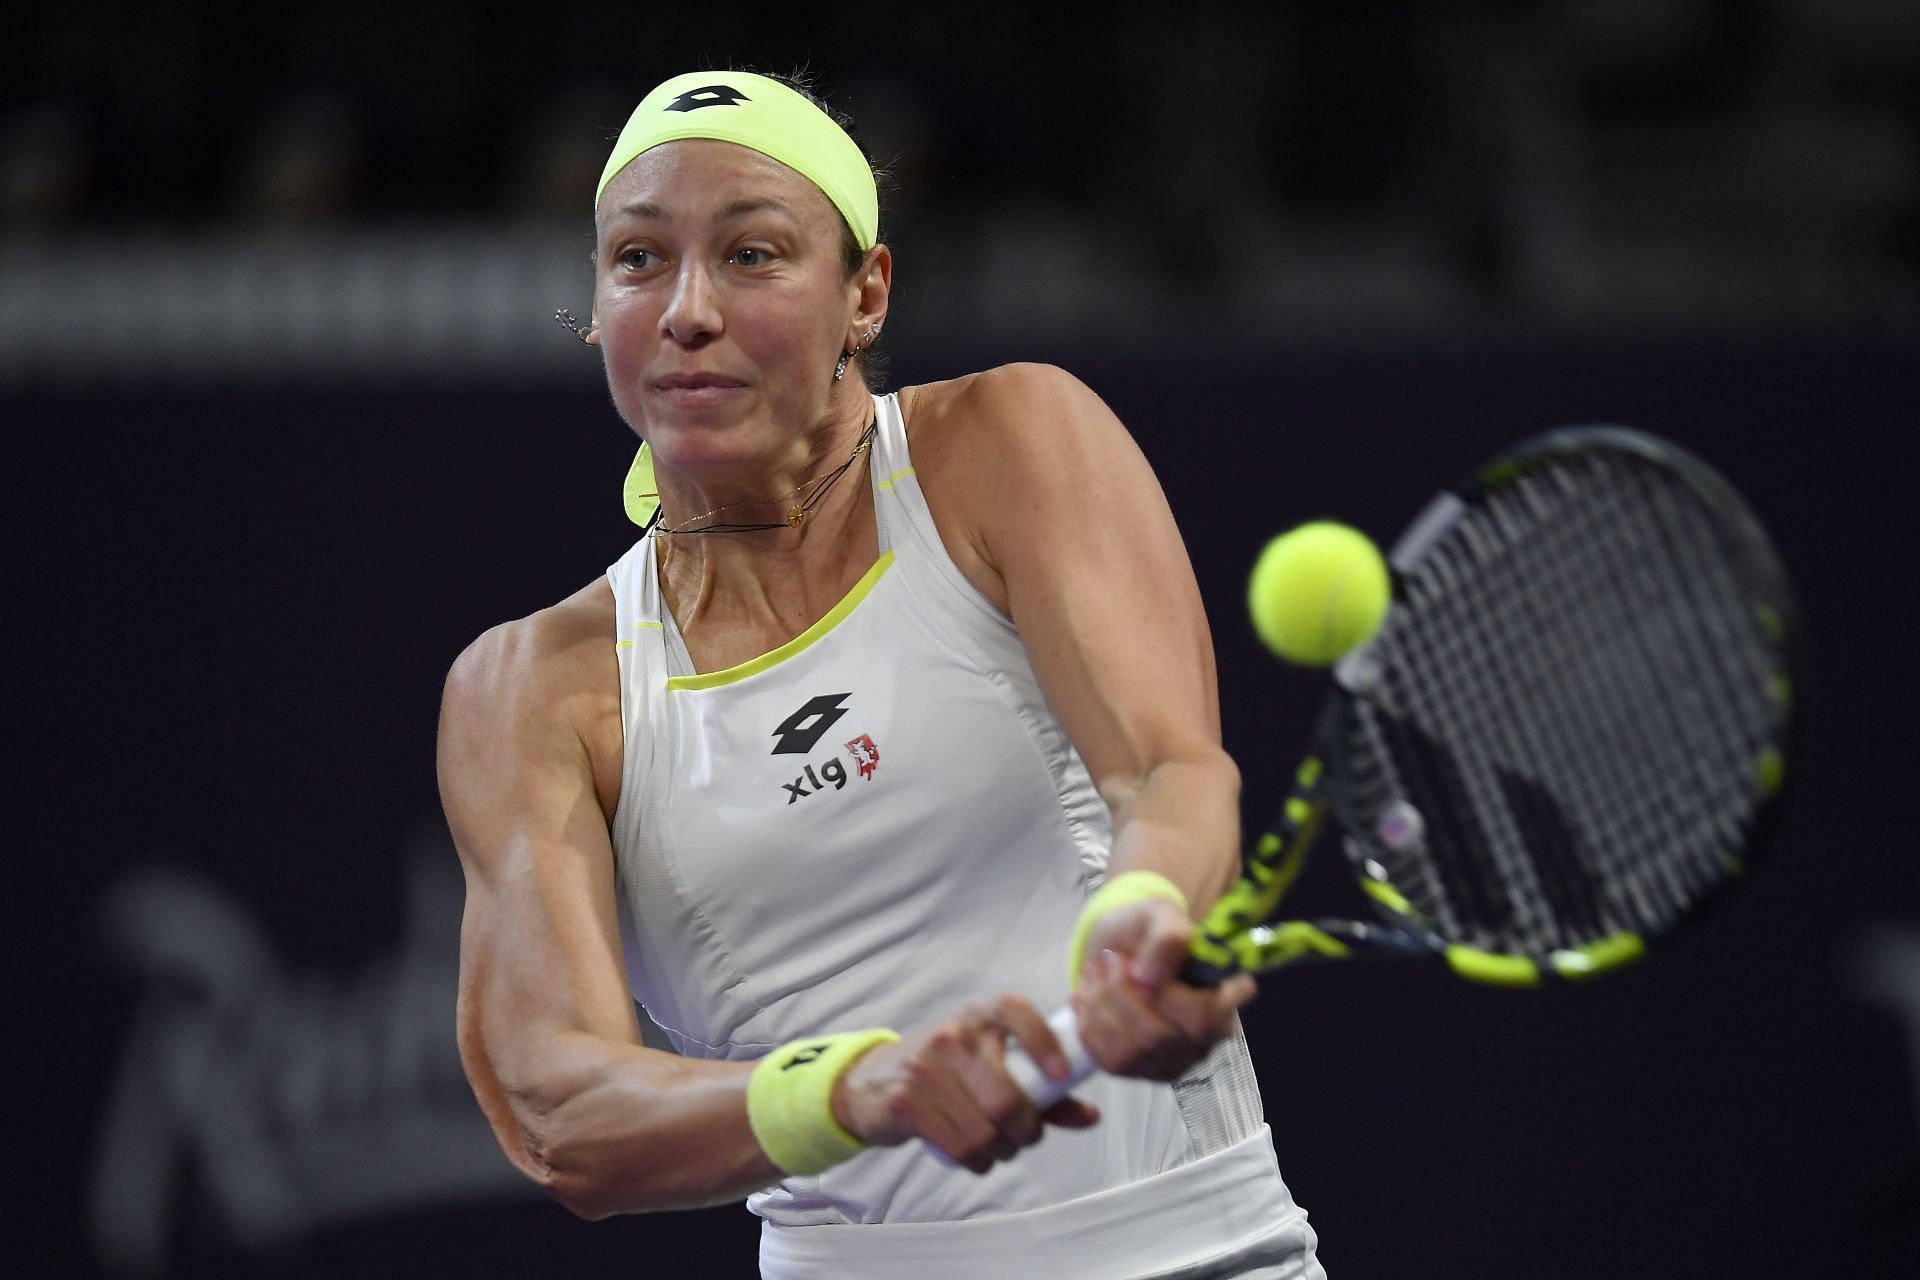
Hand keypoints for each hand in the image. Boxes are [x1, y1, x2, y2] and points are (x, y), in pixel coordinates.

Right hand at [830, 995, 1101, 1173]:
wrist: (873, 1081)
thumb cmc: (947, 1072)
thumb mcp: (989, 1064)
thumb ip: (1042, 1089)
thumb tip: (1090, 1115)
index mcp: (979, 1015)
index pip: (1016, 1012)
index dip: (1045, 1044)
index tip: (1061, 1077)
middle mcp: (953, 1034)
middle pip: (1006, 1098)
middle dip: (1027, 1130)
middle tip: (1027, 1137)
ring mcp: (926, 1066)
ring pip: (984, 1130)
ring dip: (1002, 1152)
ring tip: (1000, 1149)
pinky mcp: (905, 1100)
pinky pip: (957, 1145)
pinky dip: (977, 1162)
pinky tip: (978, 1158)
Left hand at [1070, 898, 1256, 1080]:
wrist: (1122, 945)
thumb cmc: (1149, 931)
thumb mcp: (1162, 915)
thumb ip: (1169, 938)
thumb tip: (1151, 979)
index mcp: (1224, 1001)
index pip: (1201, 1017)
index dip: (1163, 994)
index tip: (1134, 962)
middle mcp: (1205, 1040)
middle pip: (1159, 1037)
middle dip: (1120, 994)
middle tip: (1107, 960)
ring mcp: (1173, 1061)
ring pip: (1130, 1052)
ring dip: (1100, 1006)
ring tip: (1093, 972)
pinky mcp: (1142, 1072)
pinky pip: (1110, 1061)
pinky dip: (1089, 1025)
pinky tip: (1084, 997)